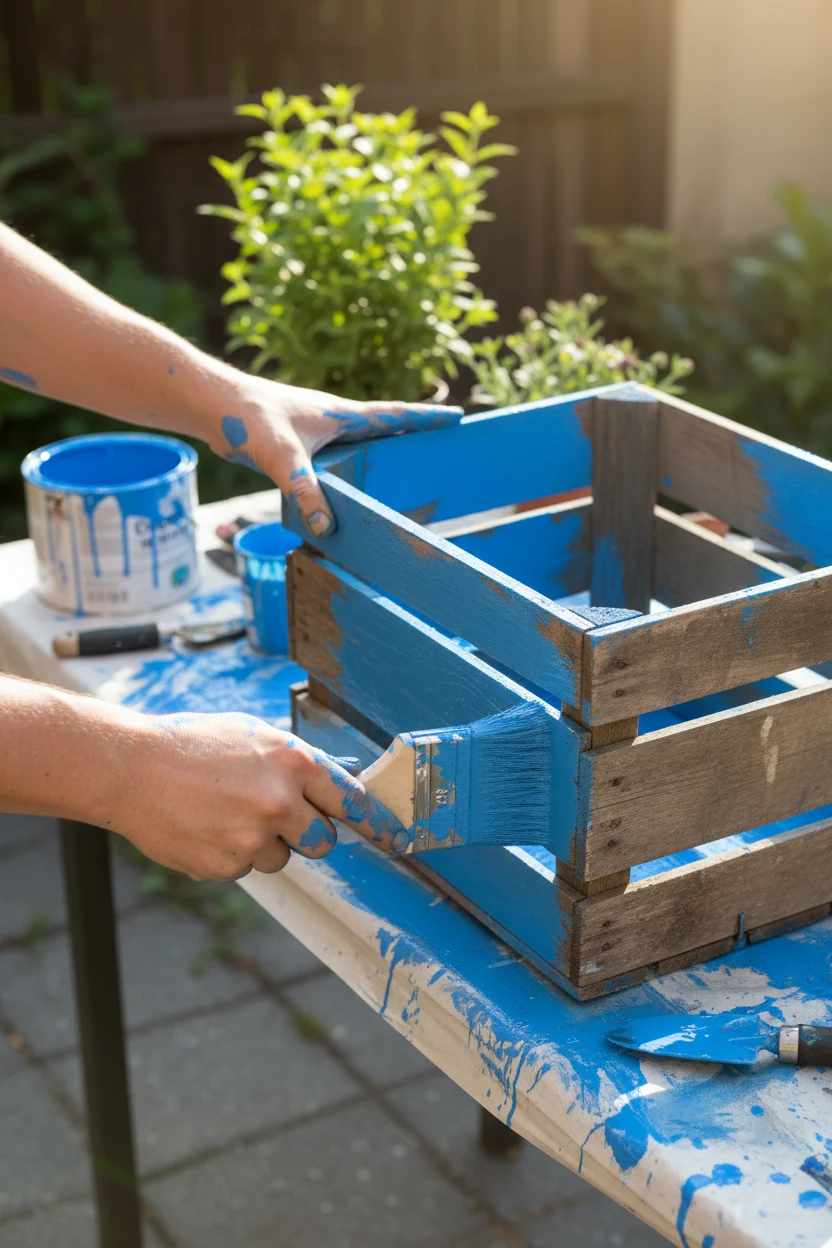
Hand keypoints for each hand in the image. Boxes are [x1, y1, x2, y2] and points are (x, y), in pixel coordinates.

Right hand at [113, 711, 407, 880]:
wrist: (132, 768)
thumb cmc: (194, 744)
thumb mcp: (254, 736)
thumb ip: (296, 762)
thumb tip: (336, 782)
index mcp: (293, 761)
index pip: (351, 800)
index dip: (376, 823)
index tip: (396, 839)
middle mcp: (280, 801)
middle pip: (323, 840)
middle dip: (308, 833)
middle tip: (275, 816)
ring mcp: (253, 838)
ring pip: (282, 858)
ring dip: (264, 844)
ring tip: (225, 813)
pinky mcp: (226, 865)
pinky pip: (246, 869)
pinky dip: (231, 854)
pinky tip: (206, 827)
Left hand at [208, 376, 462, 537]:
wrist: (213, 405)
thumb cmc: (248, 419)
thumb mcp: (281, 457)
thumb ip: (304, 490)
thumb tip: (327, 525)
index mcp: (341, 415)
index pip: (394, 415)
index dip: (426, 418)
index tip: (457, 418)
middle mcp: (334, 420)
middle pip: (384, 426)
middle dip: (413, 433)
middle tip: (441, 441)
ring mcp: (317, 432)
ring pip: (360, 443)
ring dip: (382, 452)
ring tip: (403, 470)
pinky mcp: (298, 444)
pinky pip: (337, 457)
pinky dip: (352, 467)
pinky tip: (349, 486)